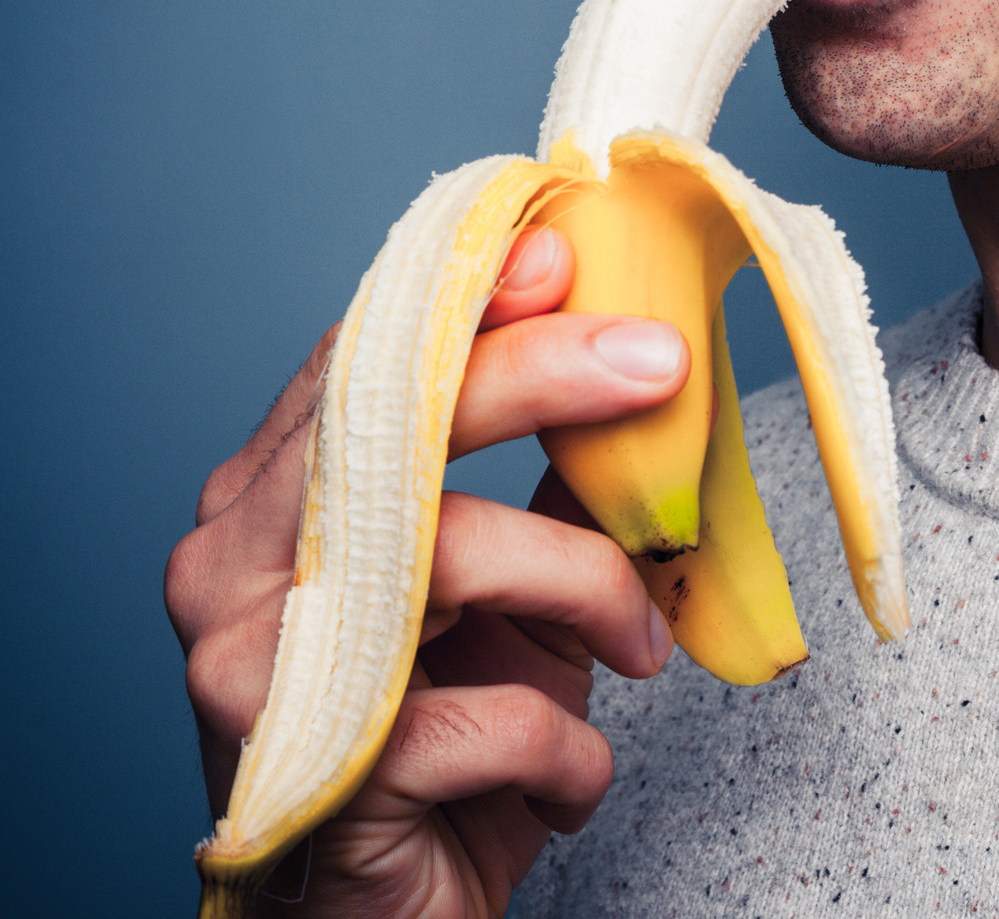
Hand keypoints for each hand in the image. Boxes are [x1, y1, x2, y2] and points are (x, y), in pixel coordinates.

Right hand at [165, 227, 685, 915]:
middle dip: (544, 372)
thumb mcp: (522, 589)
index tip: (567, 248)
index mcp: (274, 499)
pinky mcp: (311, 770)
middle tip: (665, 360)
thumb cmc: (454, 737)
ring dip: (590, 591)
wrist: (396, 918)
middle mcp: (232, 564)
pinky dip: (564, 743)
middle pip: (395, 421)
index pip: (359, 360)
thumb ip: (553, 480)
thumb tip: (647, 355)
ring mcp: (252, 667)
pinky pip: (485, 715)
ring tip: (643, 652)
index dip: (466, 295)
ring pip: (454, 552)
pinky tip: (568, 775)